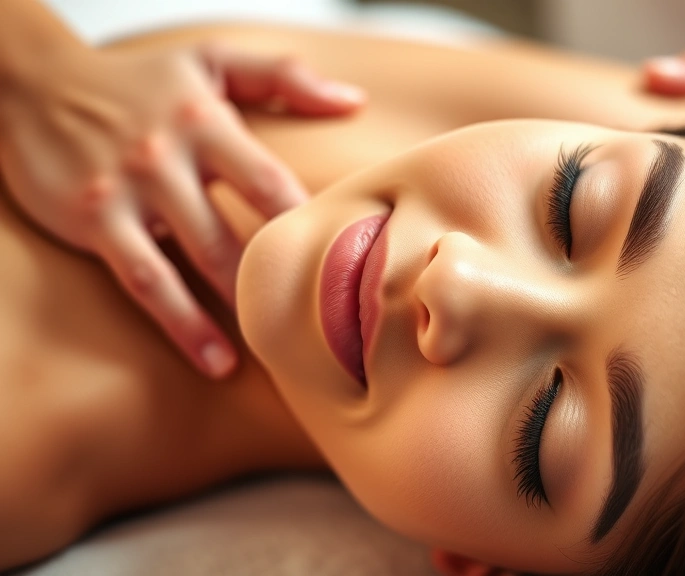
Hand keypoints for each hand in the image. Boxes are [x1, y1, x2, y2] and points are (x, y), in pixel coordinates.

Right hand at [0, 42, 363, 377]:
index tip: (348, 267)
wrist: (34, 82)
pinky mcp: (95, 220)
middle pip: (244, 229)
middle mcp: (171, 156)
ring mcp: (130, 190)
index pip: (273, 181)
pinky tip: (215, 360)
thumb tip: (354, 102)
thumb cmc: (139, 81)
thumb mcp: (210, 61)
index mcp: (208, 122)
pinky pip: (146, 282)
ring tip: (281, 352)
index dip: (311, 225)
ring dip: (242, 310)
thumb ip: (284, 75)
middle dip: (285, 278)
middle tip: (327, 325)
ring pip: (199, 261)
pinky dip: (183, 325)